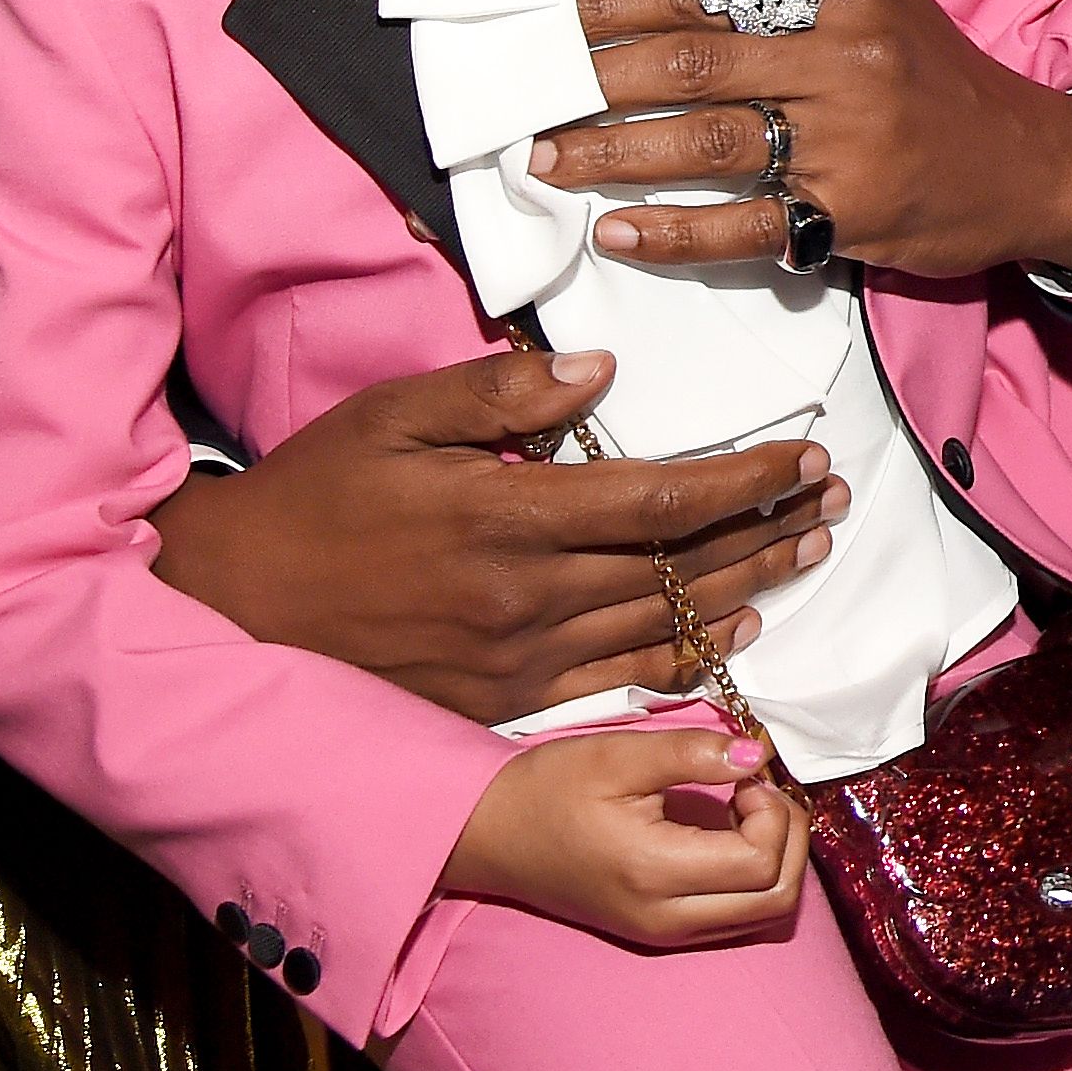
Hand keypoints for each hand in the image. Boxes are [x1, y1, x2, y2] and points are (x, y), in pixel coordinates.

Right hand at [149, 342, 846, 723]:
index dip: (744, 479)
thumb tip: (600, 371)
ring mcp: (520, 657)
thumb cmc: (315, 495)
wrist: (236, 607)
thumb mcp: (394, 415)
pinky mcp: (505, 699)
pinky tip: (736, 633)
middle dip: (768, 528)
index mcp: (506, 514)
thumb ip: (499, 391)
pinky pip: (621, 679)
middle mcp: (527, 595)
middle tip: (835, 499)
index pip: (660, 497)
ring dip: (749, 586)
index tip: (803, 453)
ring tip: (808, 552)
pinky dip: (690, 656)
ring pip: (664, 621)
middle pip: (679, 563)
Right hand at [441, 727, 808, 947]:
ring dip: (776, 860)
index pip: (760, 862)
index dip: (773, 811)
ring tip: (748, 807)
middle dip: (790, 840)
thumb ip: (691, 754)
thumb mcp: (616, 755)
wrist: (490, 836)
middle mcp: (667, 918)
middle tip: (762, 789)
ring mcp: (664, 932)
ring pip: (762, 916)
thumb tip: (757, 756)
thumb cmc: (548, 788)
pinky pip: (734, 917)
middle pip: (776, 902)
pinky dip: (752, 877)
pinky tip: (728, 832)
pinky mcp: (659, 930)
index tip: (744, 770)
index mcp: (656, 873)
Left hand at [532, 0, 1071, 280]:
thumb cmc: (938, 73)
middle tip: (525, 86)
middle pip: (691, 59)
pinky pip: (745, 226)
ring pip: (705, 141)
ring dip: (611, 152)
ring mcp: (846, 141)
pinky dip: (673, 232)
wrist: (1034, 165)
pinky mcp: (849, 215)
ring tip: (543, 158)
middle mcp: (841, 57)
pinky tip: (615, 232)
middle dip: (594, 74)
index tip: (551, 8)